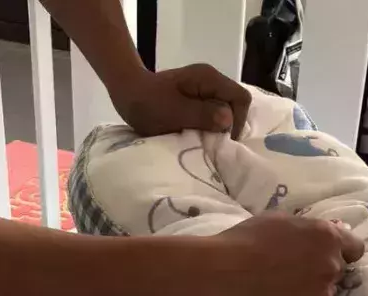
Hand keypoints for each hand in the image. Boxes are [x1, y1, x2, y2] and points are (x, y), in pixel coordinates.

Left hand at [110, 65, 250, 139]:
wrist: (126, 92)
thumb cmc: (148, 103)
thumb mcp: (174, 113)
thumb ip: (202, 115)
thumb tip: (228, 119)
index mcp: (209, 78)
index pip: (240, 99)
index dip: (238, 122)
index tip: (223, 142)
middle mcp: (211, 80)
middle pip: (234, 105)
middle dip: (227, 127)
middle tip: (212, 146)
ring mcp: (204, 88)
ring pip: (223, 111)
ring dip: (216, 128)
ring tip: (204, 143)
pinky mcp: (196, 98)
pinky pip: (211, 113)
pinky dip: (207, 126)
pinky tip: (197, 136)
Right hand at [210, 213, 364, 295]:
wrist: (221, 277)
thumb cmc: (243, 242)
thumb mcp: (279, 221)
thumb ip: (307, 229)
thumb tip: (322, 236)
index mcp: (327, 238)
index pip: (355, 249)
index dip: (340, 253)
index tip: (324, 258)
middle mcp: (331, 267)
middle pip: (337, 273)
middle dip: (320, 274)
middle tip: (292, 277)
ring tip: (280, 295)